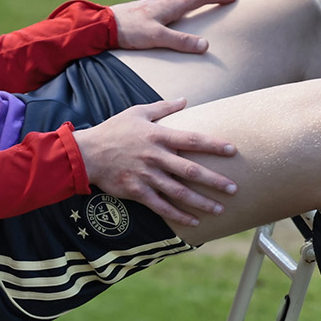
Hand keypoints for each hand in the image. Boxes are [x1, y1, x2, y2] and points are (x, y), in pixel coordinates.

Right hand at [73, 98, 237, 228]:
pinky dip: (179, 214)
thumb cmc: (113, 130)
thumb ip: (163, 107)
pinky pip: (162, 206)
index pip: (192, 140)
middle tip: (234, 188)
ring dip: (201, 201)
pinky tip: (194, 220)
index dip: (214, 145)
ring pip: (179, 192)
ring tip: (220, 208)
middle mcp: (155, 157)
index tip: (233, 150)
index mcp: (158, 136)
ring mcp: (147, 176)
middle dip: (214, 180)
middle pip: (191, 170)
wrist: (86, 153)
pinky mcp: (137, 192)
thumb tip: (184, 99)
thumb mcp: (137, 112)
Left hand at [110, 0, 236, 52]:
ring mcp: (153, 4)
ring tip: (203, 2)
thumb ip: (181, 42)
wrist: (101, 25)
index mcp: (170, 5)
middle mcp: (163, 1)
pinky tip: (175, 12)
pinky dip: (181, 3)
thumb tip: (205, 45)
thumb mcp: (157, 38)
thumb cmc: (129, 31)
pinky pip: (169, 2)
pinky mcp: (145, 9)